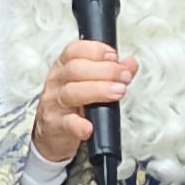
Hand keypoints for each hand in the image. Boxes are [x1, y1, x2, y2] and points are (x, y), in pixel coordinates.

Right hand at [30, 37, 136, 168]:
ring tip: (118, 92)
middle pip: (75, 69)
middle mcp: (57, 82)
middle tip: (124, 77)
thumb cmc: (72, 105)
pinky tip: (90, 127)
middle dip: (105, 70)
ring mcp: (55, 103)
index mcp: (64, 67)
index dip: (96, 50)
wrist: (53, 133)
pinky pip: (67, 123)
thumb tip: (131, 64)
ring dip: (99, 91)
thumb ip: (112, 73)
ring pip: (71, 92)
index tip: (114, 57)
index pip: (75, 50)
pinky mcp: (56, 125)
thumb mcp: (89, 84)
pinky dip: (79, 125)